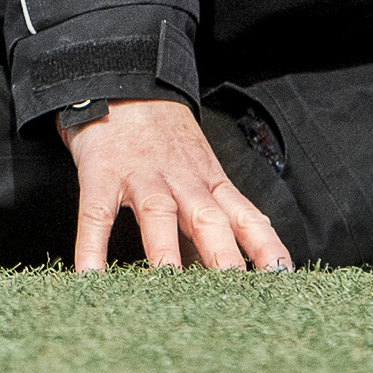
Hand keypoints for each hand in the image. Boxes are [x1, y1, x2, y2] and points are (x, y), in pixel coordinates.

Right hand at [63, 99, 292, 271]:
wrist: (124, 81)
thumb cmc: (162, 137)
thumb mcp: (194, 172)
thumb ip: (204, 223)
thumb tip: (217, 273)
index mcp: (209, 182)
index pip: (246, 216)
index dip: (265, 245)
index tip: (281, 275)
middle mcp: (181, 180)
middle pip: (207, 218)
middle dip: (222, 255)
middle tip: (234, 291)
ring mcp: (141, 175)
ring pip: (158, 212)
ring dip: (164, 250)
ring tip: (168, 284)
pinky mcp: (102, 172)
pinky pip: (97, 212)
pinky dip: (92, 244)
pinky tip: (91, 274)